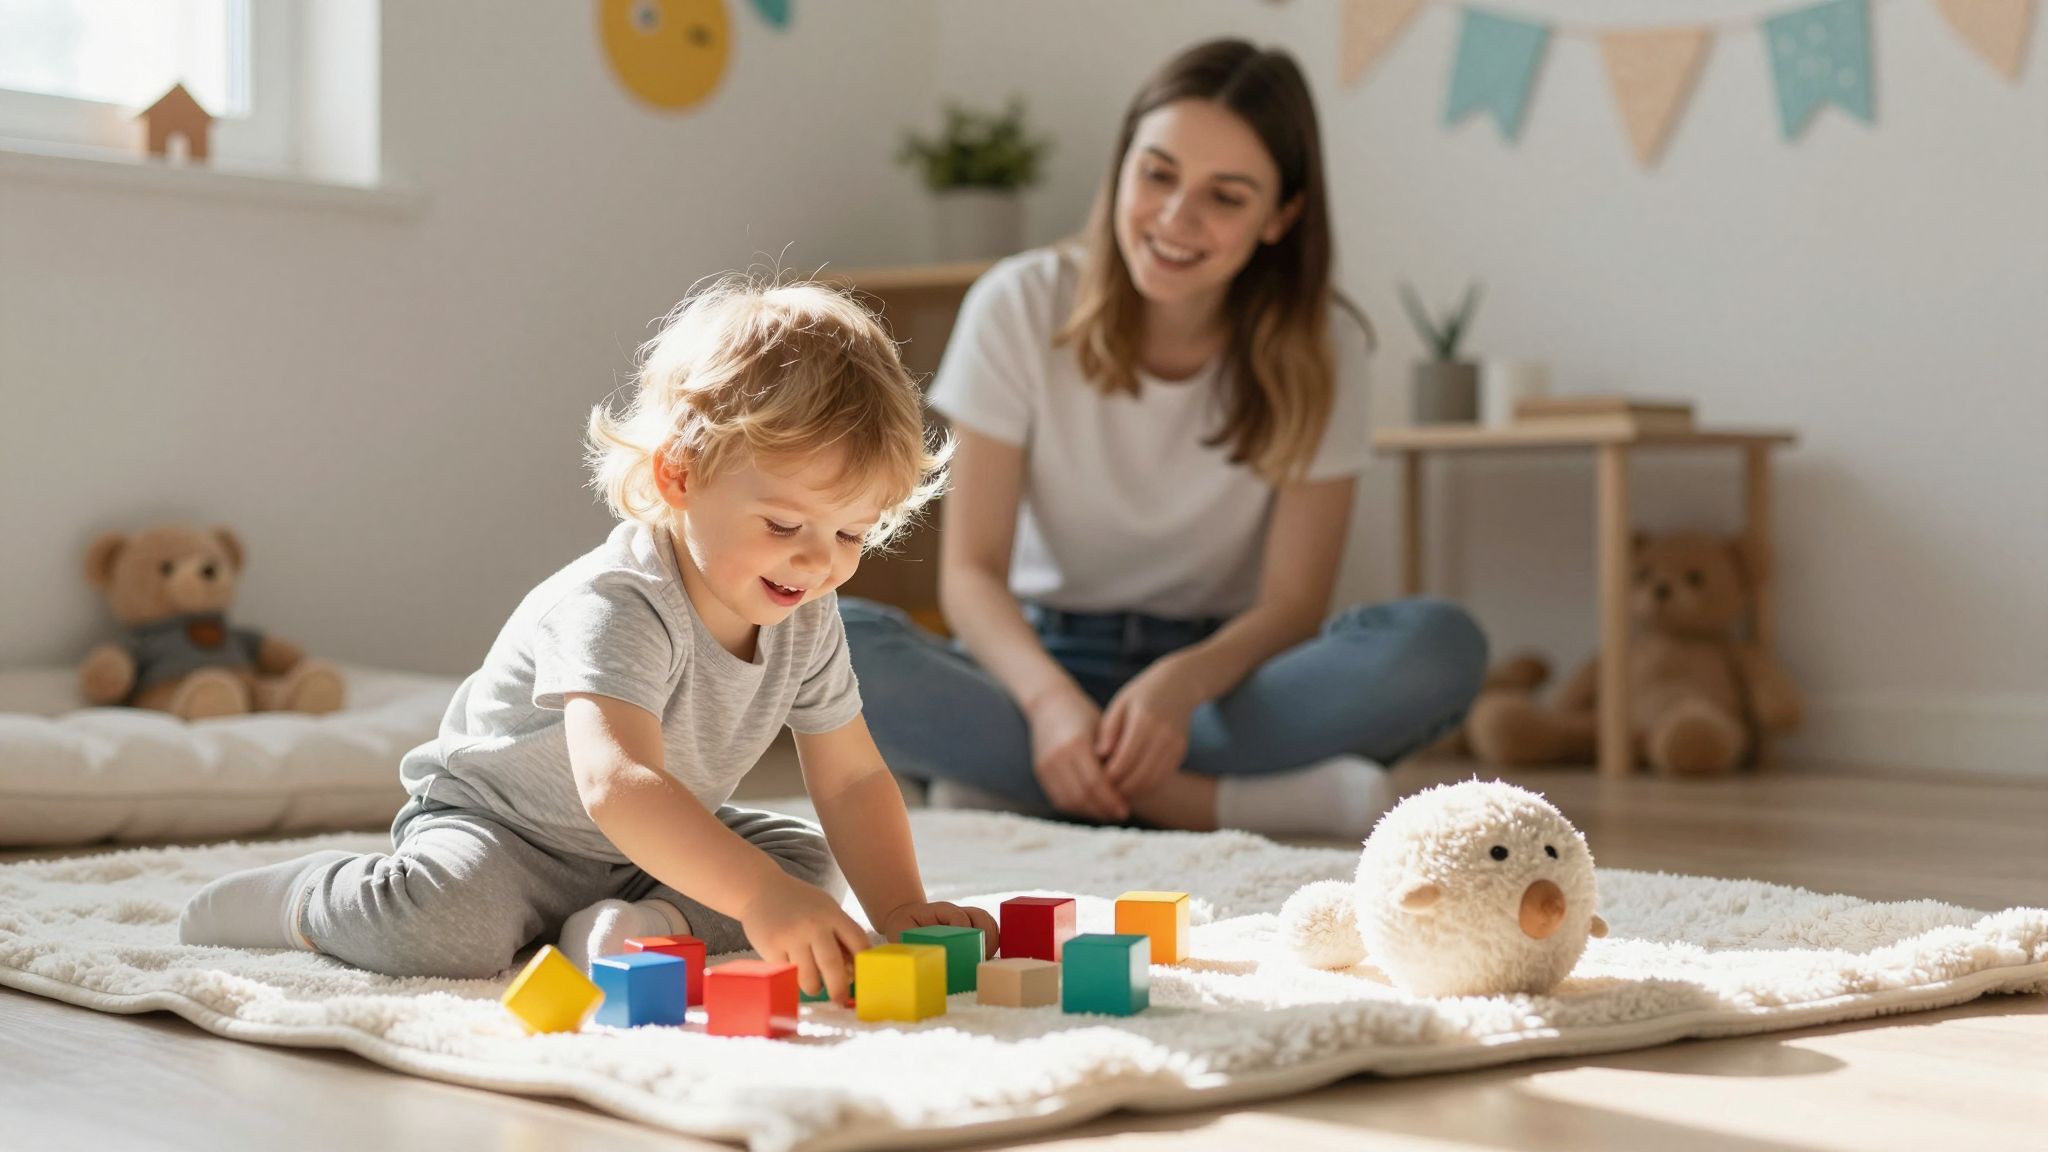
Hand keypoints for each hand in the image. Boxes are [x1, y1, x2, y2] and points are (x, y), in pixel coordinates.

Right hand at [737, 874, 870, 1002]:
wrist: (761, 890)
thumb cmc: (800, 905)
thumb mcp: (826, 910)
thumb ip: (840, 935)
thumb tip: (853, 972)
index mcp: (833, 914)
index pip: (858, 942)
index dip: (863, 965)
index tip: (863, 980)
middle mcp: (814, 925)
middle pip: (832, 965)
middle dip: (838, 988)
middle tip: (840, 1000)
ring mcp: (791, 936)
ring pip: (808, 977)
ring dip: (813, 987)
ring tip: (812, 983)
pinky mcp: (771, 947)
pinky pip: (787, 974)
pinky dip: (791, 976)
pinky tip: (790, 965)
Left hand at [877, 901, 1000, 957]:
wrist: (904, 918)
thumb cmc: (903, 927)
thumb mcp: (901, 932)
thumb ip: (910, 942)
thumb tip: (923, 956)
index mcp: (940, 911)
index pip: (958, 917)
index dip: (962, 930)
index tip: (960, 947)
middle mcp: (956, 913)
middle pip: (980, 916)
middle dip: (983, 935)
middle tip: (979, 955)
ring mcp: (965, 919)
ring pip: (988, 922)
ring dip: (991, 939)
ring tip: (985, 957)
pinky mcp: (970, 928)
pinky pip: (990, 930)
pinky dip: (993, 942)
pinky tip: (987, 956)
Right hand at [1025, 687, 1127, 821]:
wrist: (1049, 704)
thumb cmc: (1083, 715)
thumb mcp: (1102, 729)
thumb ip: (1113, 755)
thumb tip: (1129, 786)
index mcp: (1076, 743)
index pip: (1095, 782)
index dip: (1111, 799)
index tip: (1126, 808)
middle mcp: (1057, 756)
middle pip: (1082, 795)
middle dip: (1102, 809)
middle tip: (1120, 814)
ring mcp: (1046, 765)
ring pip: (1069, 801)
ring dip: (1090, 812)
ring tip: (1108, 814)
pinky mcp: (1040, 772)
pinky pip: (1058, 798)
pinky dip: (1076, 807)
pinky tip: (1092, 807)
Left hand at [1097, 659, 1198, 798]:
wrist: (1178, 685)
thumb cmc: (1141, 695)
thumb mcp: (1119, 705)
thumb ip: (1108, 730)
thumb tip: (1099, 756)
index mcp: (1144, 721)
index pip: (1124, 760)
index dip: (1108, 776)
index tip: (1093, 783)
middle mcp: (1163, 735)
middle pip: (1139, 775)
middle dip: (1120, 790)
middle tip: (1102, 796)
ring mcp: (1175, 745)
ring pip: (1152, 781)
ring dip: (1134, 793)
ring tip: (1115, 795)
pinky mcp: (1181, 753)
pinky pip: (1162, 778)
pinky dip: (1146, 787)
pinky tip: (1131, 787)